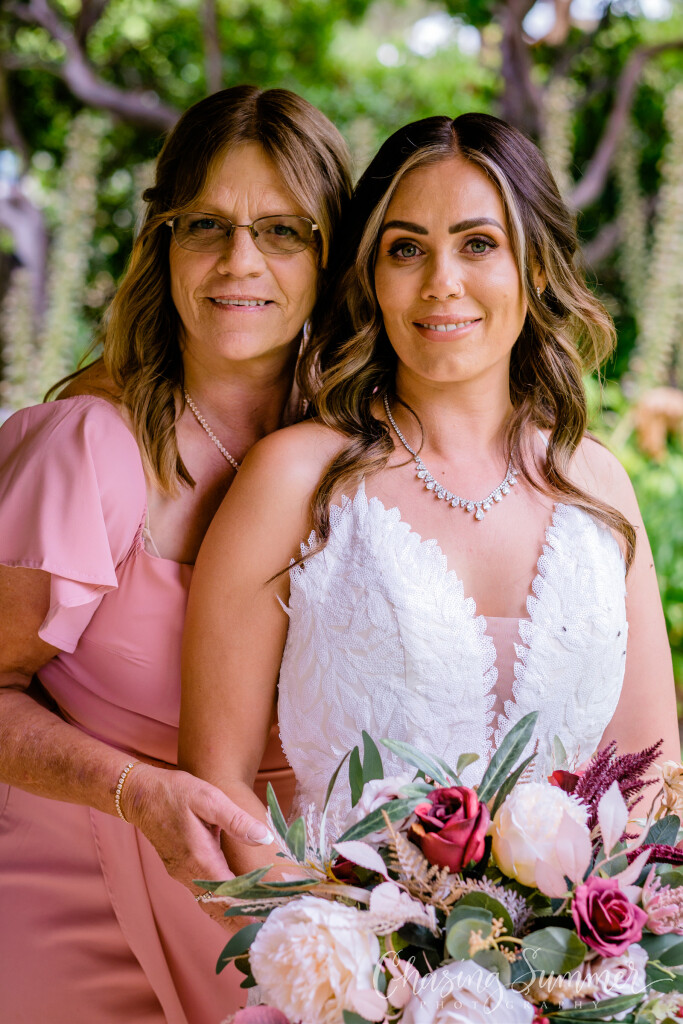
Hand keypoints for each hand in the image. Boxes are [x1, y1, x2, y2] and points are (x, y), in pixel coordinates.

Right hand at [120, 763, 273, 925]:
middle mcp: (189, 873)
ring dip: (229, 916)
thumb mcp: (209, 799)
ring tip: (253, 926)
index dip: (249, 910)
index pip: (229, 895)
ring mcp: (181, 873)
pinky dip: (218, 905)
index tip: (266, 923)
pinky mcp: (178, 869)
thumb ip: (236, 820)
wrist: (139, 795)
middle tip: (264, 933)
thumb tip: (265, 838)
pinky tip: (230, 906)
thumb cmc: (176, 792)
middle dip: (240, 922)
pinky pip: (201, 895)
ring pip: (208, 904)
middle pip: (218, 907)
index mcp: (200, 859)